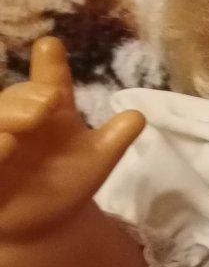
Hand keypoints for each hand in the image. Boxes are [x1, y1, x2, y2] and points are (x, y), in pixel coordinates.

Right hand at [0, 37, 144, 242]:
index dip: (49, 64)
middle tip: (48, 103)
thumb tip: (137, 116)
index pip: (48, 80)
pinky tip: (5, 146)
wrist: (50, 221)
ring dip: (3, 121)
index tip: (51, 45)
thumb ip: (114, 138)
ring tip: (13, 134)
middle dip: (26, 99)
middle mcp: (18, 122)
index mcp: (46, 111)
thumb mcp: (96, 159)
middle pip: (13, 99)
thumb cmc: (68, 180)